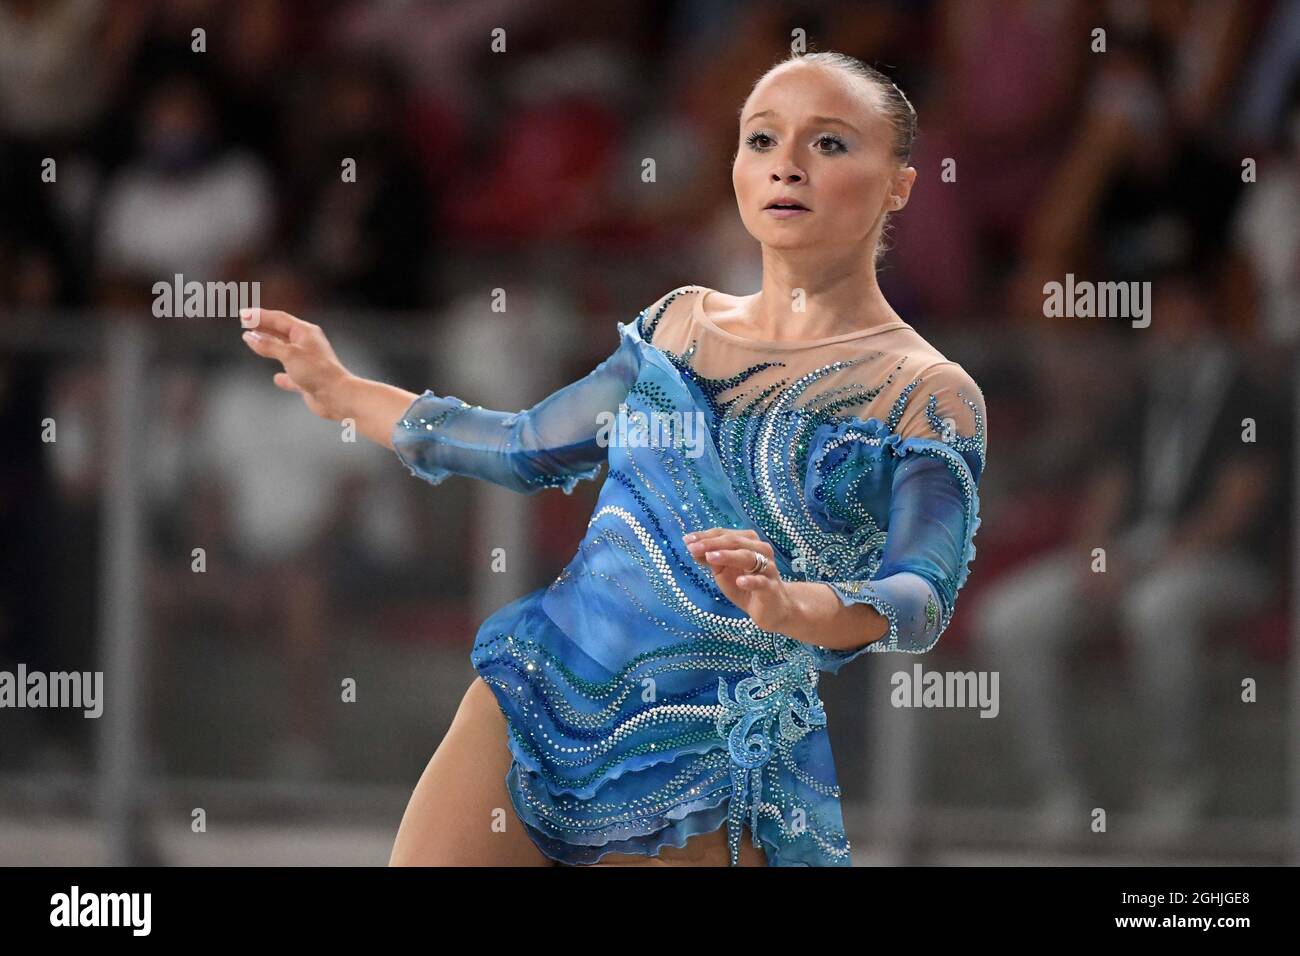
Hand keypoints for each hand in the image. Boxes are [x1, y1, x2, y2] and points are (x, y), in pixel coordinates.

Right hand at [238, 308, 352, 420]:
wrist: (338, 396)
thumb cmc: (318, 372)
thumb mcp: (289, 354)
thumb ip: (268, 345)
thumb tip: (249, 336)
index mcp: (305, 332)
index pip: (279, 319)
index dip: (260, 316)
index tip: (243, 314)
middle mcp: (307, 345)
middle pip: (281, 332)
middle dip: (263, 327)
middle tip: (245, 323)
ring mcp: (308, 362)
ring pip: (285, 351)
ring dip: (270, 346)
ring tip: (254, 342)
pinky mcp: (308, 380)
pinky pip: (292, 375)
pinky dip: (283, 376)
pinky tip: (276, 378)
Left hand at [683, 527, 794, 632]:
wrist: (772, 609)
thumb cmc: (746, 586)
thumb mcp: (724, 572)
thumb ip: (711, 559)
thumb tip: (691, 548)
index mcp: (748, 543)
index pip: (725, 535)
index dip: (706, 536)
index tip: (687, 540)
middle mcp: (760, 550)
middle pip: (735, 542)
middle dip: (712, 544)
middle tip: (693, 548)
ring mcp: (767, 569)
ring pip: (748, 557)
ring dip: (728, 556)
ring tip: (710, 557)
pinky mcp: (771, 588)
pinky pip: (761, 582)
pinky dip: (751, 581)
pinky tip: (740, 581)